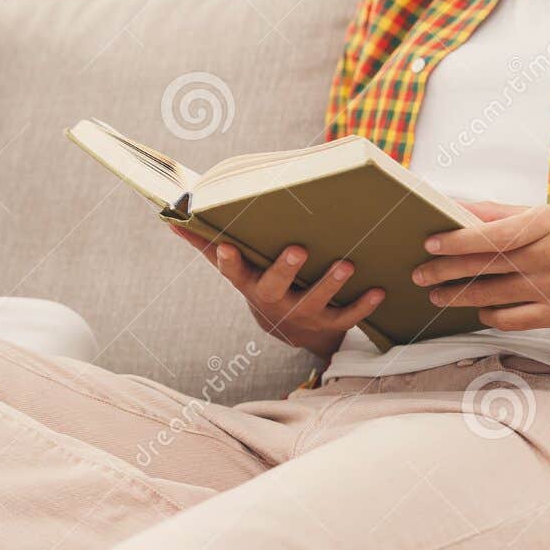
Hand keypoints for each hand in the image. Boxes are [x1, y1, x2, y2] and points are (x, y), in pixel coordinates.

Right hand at [170, 224, 385, 355]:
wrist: (289, 331)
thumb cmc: (259, 283)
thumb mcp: (234, 268)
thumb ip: (205, 243)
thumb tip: (170, 217)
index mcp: (249, 284)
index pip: (234, 272)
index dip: (230, 262)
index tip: (227, 246)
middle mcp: (274, 301)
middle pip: (275, 287)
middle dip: (285, 269)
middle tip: (297, 249)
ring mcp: (303, 314)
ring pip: (316, 301)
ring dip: (331, 284)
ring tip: (347, 265)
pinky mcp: (330, 324)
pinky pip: (348, 318)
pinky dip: (364, 306)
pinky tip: (380, 289)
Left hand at [412, 201, 549, 329]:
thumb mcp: (542, 217)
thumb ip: (496, 213)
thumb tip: (450, 206)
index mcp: (548, 224)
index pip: (494, 234)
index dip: (458, 241)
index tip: (429, 244)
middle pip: (488, 266)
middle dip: (446, 272)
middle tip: (419, 274)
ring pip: (494, 296)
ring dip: (458, 296)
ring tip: (436, 294)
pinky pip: (510, 319)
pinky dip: (487, 315)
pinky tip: (477, 309)